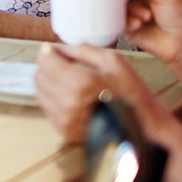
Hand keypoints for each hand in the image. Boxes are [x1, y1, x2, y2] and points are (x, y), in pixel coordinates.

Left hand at [34, 43, 174, 145]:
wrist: (143, 129)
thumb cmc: (132, 96)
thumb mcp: (113, 62)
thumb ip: (82, 50)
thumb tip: (59, 49)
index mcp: (79, 84)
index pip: (45, 62)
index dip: (48, 53)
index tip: (54, 51)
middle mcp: (67, 104)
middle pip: (39, 76)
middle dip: (48, 67)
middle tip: (63, 65)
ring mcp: (64, 121)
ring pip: (40, 93)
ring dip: (50, 83)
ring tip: (69, 82)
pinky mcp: (65, 132)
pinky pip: (48, 109)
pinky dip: (55, 99)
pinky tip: (72, 97)